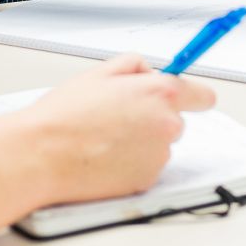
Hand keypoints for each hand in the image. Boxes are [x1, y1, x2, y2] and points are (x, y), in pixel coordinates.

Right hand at [0, 55, 216, 242]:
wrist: (43, 153)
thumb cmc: (66, 114)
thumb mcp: (100, 72)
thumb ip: (134, 65)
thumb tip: (148, 69)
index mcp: (160, 92)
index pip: (203, 95)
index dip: (195, 95)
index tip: (194, 98)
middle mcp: (167, 125)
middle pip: (176, 120)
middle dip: (154, 117)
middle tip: (118, 116)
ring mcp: (158, 156)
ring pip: (159, 145)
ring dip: (141, 141)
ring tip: (104, 136)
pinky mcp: (146, 180)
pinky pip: (146, 167)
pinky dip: (131, 163)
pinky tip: (104, 155)